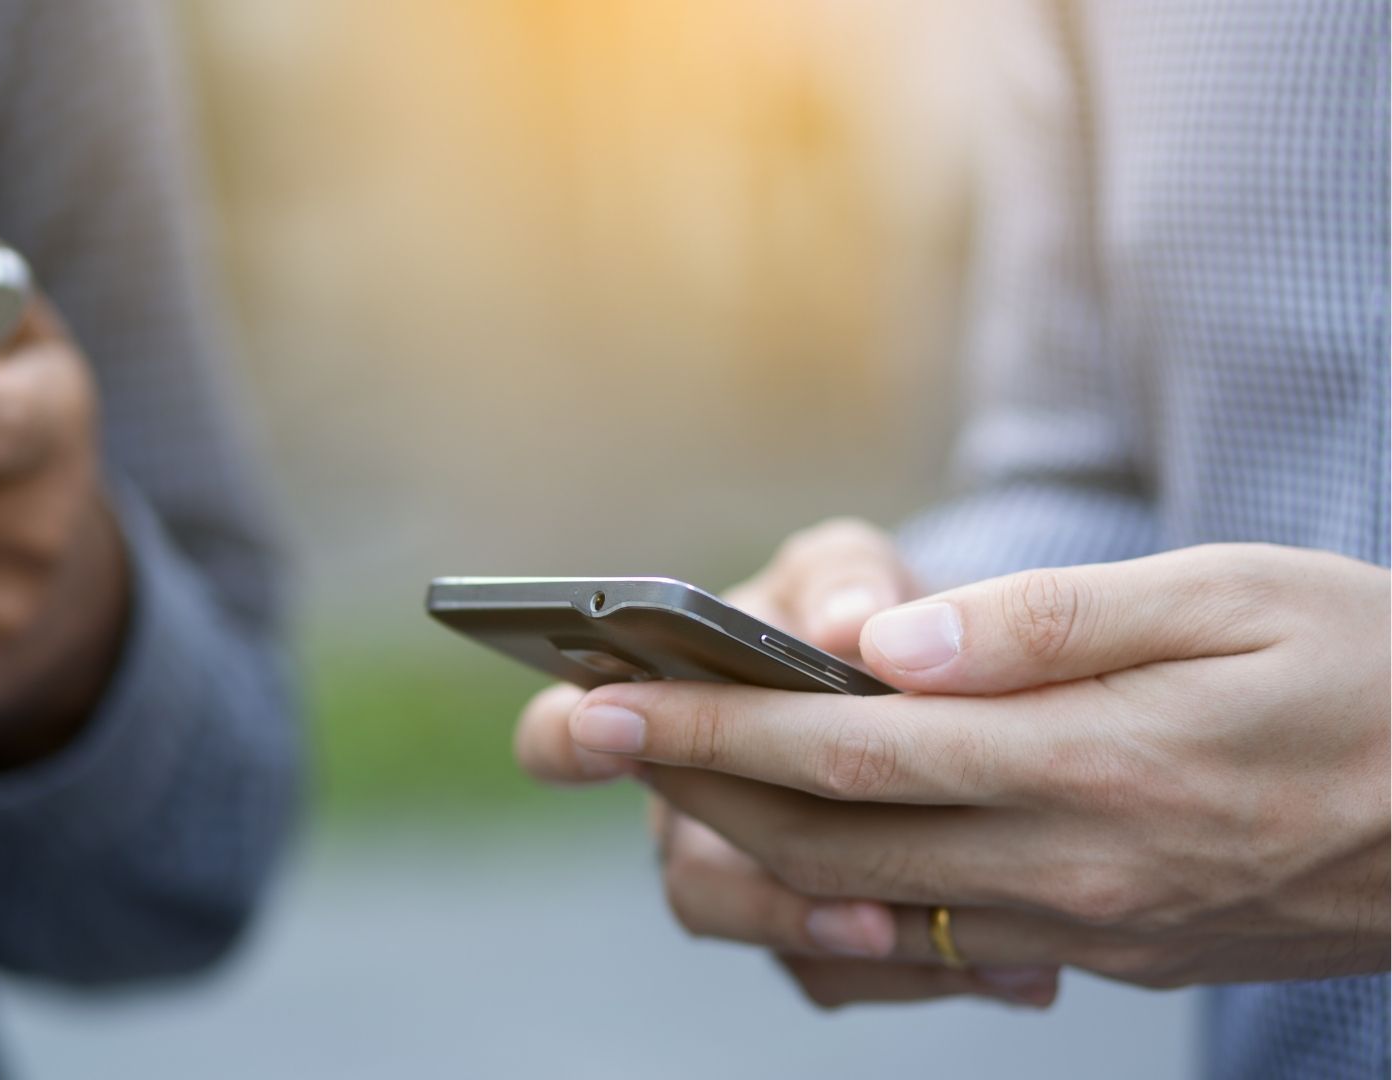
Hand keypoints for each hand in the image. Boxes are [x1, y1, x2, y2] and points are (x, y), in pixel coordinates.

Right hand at [517, 519, 1057, 1005]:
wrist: (950, 679)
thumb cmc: (864, 610)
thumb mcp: (852, 572)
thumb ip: (844, 582)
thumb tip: (850, 625)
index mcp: (662, 716)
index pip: (564, 735)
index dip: (565, 739)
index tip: (599, 723)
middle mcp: (694, 813)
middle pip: (694, 880)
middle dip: (769, 899)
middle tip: (856, 906)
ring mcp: (754, 880)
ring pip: (777, 942)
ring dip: (845, 943)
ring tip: (935, 940)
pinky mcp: (825, 936)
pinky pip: (850, 978)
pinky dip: (928, 972)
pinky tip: (1016, 963)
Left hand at [548, 543, 1390, 990]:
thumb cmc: (1375, 669)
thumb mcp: (1231, 597)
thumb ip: (1046, 625)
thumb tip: (886, 649)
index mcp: (1090, 765)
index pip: (843, 748)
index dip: (707, 723)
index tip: (598, 698)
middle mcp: (1072, 869)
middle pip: (822, 838)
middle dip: (683, 783)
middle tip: (575, 734)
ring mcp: (1088, 927)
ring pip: (864, 900)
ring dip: (745, 837)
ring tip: (664, 770)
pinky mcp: (1110, 953)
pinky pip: (940, 935)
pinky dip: (846, 890)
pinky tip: (802, 838)